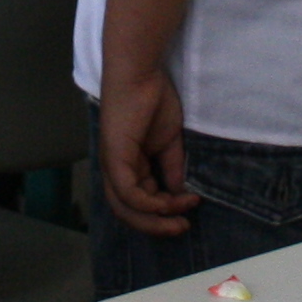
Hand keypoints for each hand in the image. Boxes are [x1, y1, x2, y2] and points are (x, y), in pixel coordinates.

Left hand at [96, 65, 198, 237]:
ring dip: (155, 219)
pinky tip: (170, 201)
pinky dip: (149, 204)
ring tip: (182, 217)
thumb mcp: (168, 142)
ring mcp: (111, 165)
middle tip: (183, 227)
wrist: (140, 74)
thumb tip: (178, 193)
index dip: (164, 211)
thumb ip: (171, 167)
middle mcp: (115, 169)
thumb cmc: (153, 100)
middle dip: (157, 225)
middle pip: (129, 212)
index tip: (190, 208)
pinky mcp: (113, 159)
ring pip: (126, 208)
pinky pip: (128, 193)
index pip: (140, 201)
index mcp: (127, 165)